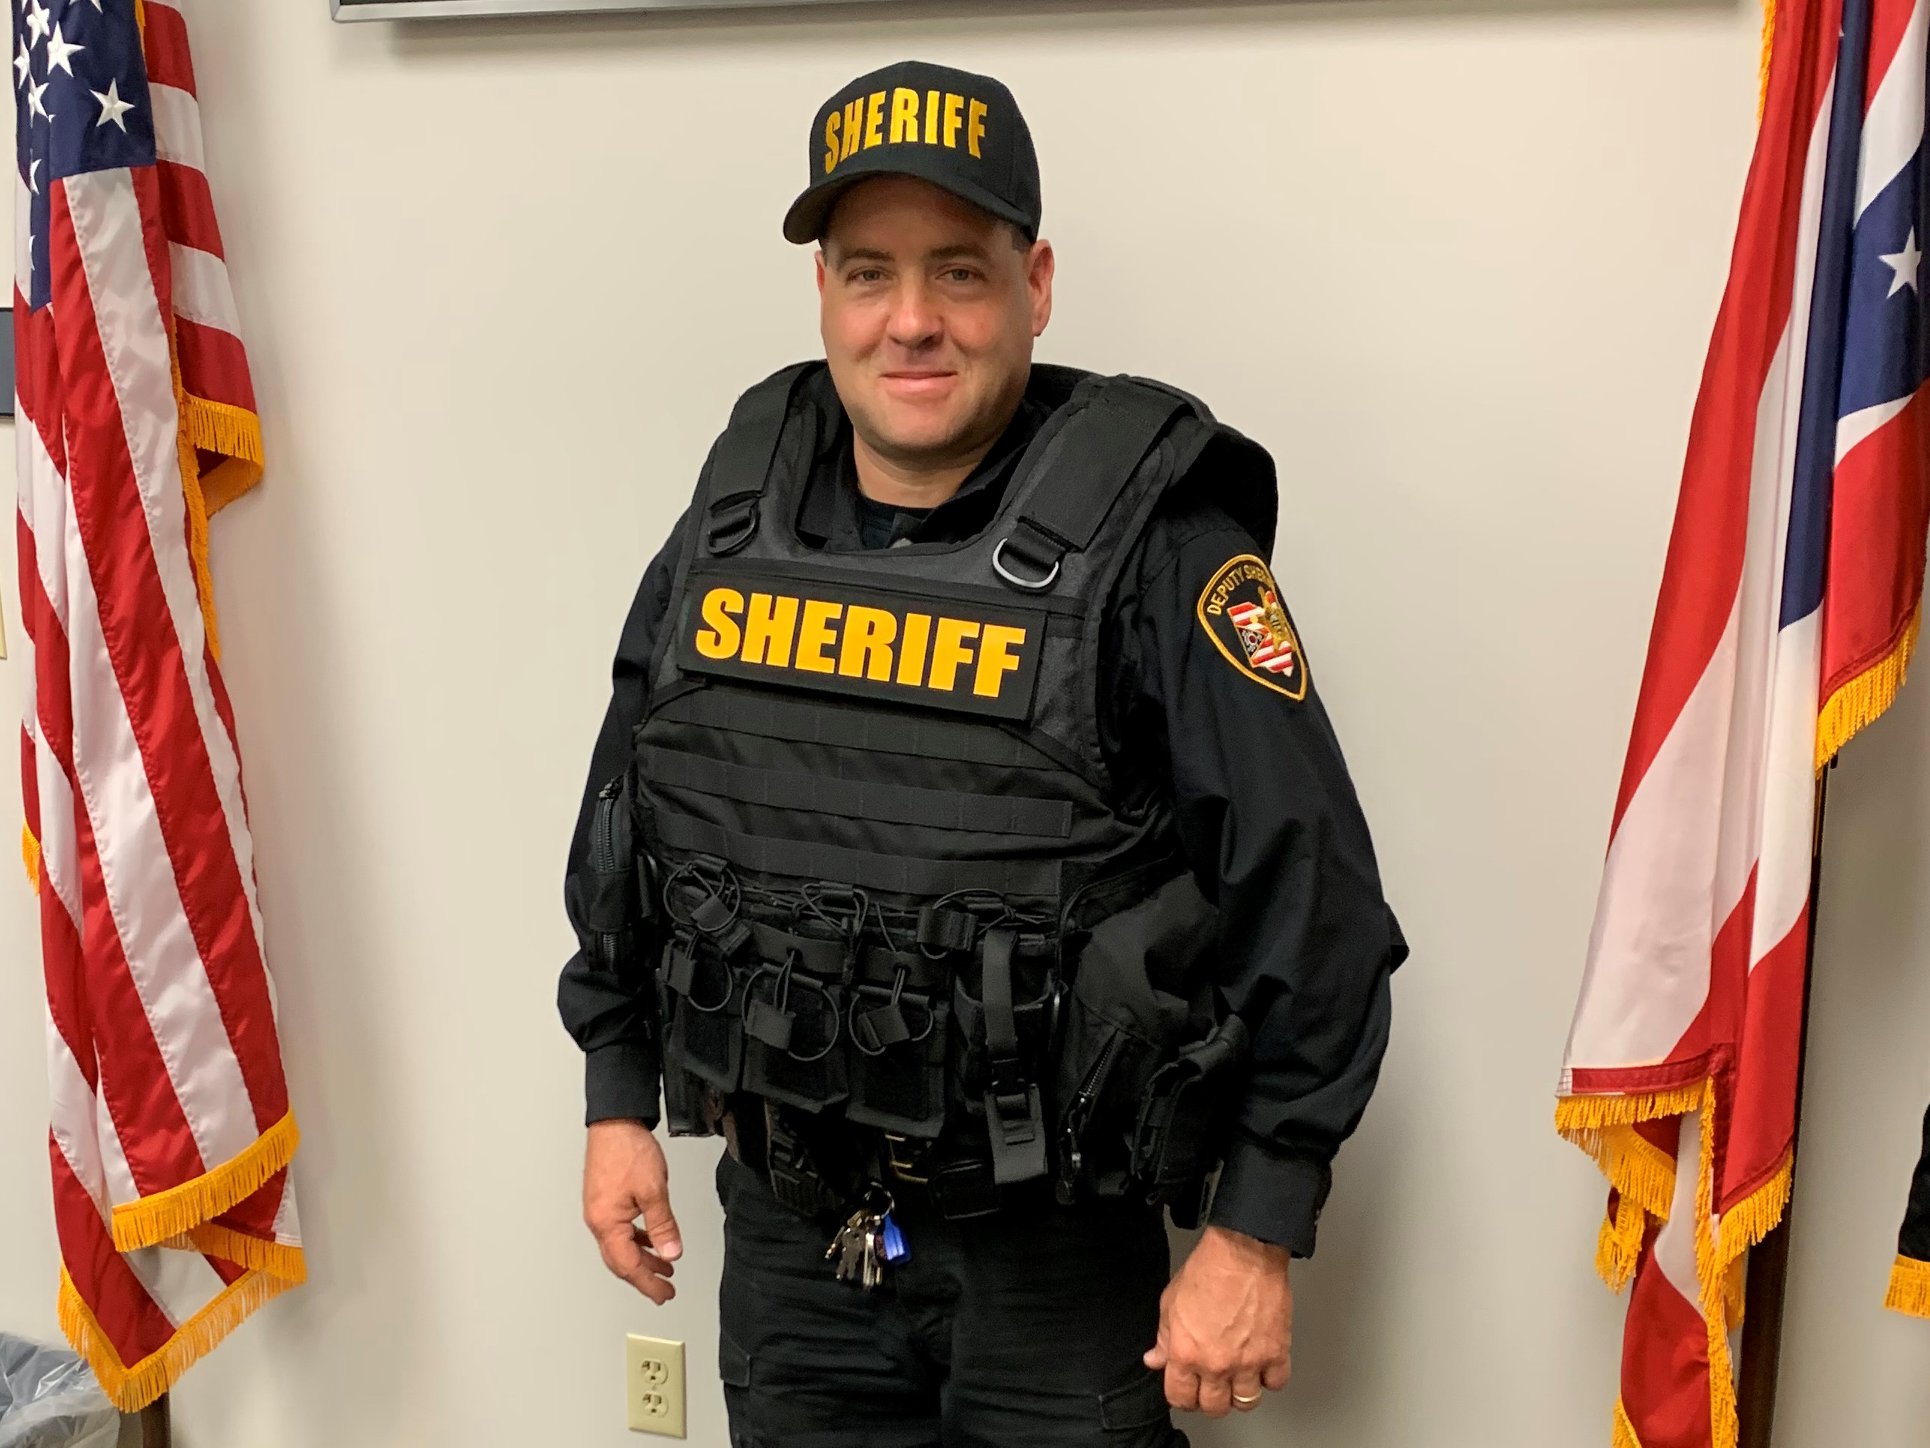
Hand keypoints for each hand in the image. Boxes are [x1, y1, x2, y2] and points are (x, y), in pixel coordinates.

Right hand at [583, 1119, 682, 1302]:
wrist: (615, 1122)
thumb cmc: (627, 1150)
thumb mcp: (654, 1191)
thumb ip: (663, 1226)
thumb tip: (671, 1253)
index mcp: (606, 1223)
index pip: (628, 1266)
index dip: (648, 1284)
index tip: (663, 1294)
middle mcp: (598, 1221)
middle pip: (620, 1261)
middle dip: (644, 1277)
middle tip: (664, 1289)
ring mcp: (599, 1211)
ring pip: (620, 1246)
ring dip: (642, 1259)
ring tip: (664, 1266)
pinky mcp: (605, 1200)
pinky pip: (620, 1231)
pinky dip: (637, 1240)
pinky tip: (651, 1239)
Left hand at [1143, 1225, 1291, 1416]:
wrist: (1244, 1252)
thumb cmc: (1209, 1269)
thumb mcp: (1171, 1302)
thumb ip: (1164, 1337)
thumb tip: (1155, 1358)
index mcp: (1186, 1353)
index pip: (1180, 1397)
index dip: (1182, 1396)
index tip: (1187, 1389)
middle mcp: (1216, 1364)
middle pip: (1214, 1407)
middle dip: (1211, 1399)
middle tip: (1213, 1385)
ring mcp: (1248, 1362)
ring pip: (1246, 1402)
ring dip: (1241, 1392)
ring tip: (1238, 1377)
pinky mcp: (1276, 1352)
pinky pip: (1276, 1383)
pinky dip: (1270, 1377)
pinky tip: (1262, 1364)